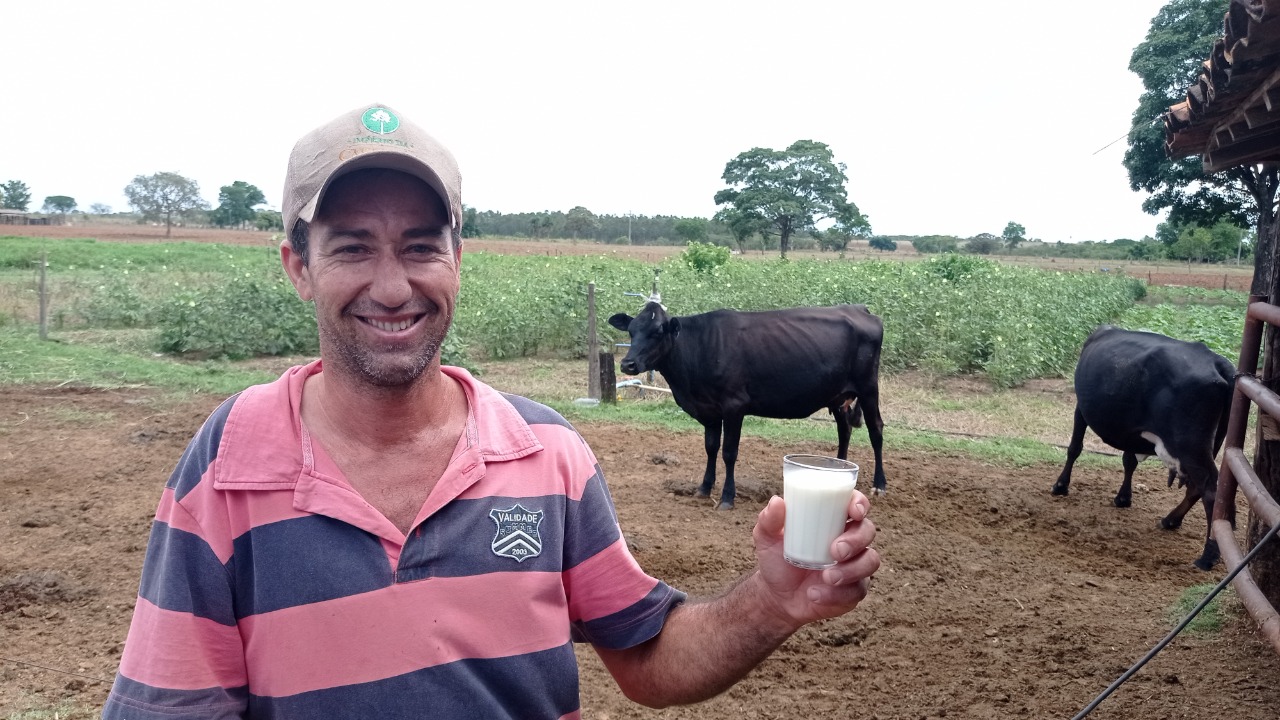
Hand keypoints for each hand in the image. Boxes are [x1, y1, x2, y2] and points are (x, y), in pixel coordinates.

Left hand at [751, 491, 879, 627]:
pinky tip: (816, 594)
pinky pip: (858, 590)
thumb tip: (777, 502)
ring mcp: (854, 565)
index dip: (860, 503)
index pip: (855, 504)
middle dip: (856, 540)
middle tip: (835, 551)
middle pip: (867, 531)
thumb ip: (769, 520)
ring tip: (826, 577)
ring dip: (851, 570)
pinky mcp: (854, 590)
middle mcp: (848, 540)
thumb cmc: (776, 559)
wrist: (777, 596)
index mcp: (832, 520)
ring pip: (870, 561)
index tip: (854, 511)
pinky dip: (837, 594)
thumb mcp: (767, 538)